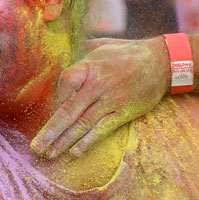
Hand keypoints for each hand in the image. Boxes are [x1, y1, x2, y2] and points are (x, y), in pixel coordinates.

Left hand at [31, 37, 168, 157]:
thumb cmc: (128, 53)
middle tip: (36, 148)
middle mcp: (97, 85)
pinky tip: (76, 152)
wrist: (162, 62)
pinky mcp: (123, 112)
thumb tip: (65, 50)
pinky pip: (102, 129)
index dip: (57, 97)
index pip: (64, 83)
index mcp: (90, 67)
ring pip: (82, 124)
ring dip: (64, 141)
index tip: (54, 107)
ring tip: (50, 154)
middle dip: (50, 131)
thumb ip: (82, 51)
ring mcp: (110, 100)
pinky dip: (89, 141)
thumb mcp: (103, 45)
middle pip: (68, 110)